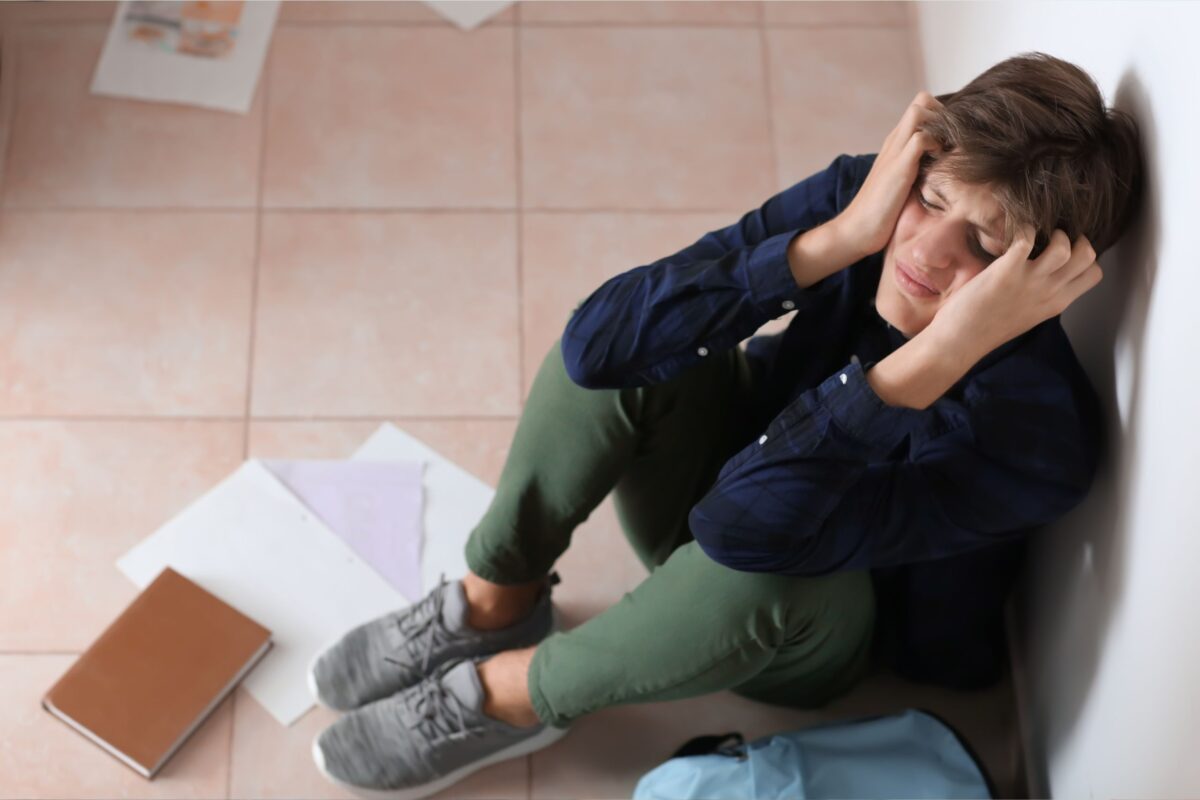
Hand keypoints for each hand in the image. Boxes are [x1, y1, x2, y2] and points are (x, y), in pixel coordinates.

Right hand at [835, 91, 943, 255]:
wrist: (856, 230)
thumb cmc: (880, 214)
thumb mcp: (904, 185)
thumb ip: (918, 170)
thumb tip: (944, 169)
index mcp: (895, 144)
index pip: (921, 107)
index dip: (941, 116)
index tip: (952, 139)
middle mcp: (894, 141)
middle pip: (921, 100)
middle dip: (944, 114)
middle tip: (953, 141)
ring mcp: (894, 152)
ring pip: (920, 111)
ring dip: (941, 125)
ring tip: (947, 151)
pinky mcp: (897, 167)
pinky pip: (922, 138)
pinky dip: (936, 144)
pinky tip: (939, 164)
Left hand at [930, 225, 1102, 352]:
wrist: (960, 342)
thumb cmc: (986, 328)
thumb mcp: (1026, 315)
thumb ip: (1041, 297)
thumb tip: (1044, 277)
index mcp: (1055, 304)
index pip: (1093, 275)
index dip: (1085, 257)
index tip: (1067, 251)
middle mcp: (1048, 293)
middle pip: (1088, 256)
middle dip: (1076, 239)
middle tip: (1055, 238)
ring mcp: (1029, 282)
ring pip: (1065, 247)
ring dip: (1053, 233)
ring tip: (1037, 236)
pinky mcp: (1005, 272)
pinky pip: (1026, 239)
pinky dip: (1023, 229)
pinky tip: (1013, 233)